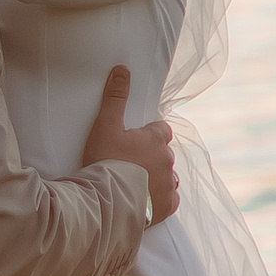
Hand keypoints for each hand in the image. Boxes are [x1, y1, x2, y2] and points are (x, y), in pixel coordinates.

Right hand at [78, 66, 178, 224]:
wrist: (106, 202)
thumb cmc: (105, 162)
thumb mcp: (105, 125)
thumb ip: (115, 97)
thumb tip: (122, 69)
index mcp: (156, 139)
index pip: (161, 130)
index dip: (149, 134)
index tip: (134, 141)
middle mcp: (168, 160)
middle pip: (164, 153)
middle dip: (152, 156)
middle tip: (129, 163)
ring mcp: (169, 184)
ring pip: (168, 176)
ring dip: (157, 177)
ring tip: (136, 182)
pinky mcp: (168, 206)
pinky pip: (170, 198)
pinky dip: (160, 198)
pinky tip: (146, 199)